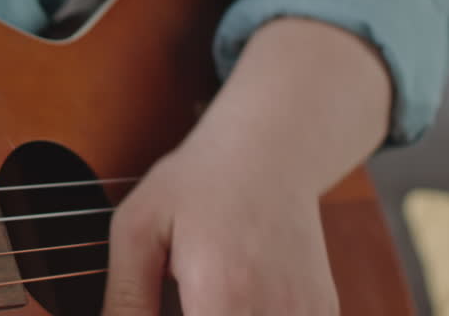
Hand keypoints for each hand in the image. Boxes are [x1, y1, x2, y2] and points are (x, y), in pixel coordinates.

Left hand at [101, 144, 338, 314]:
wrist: (269, 149)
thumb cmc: (197, 182)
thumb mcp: (139, 229)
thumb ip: (126, 298)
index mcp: (222, 298)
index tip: (166, 305)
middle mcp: (273, 314)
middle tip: (183, 294)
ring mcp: (304, 315)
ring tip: (204, 294)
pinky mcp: (322, 311)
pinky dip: (254, 313)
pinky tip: (234, 294)